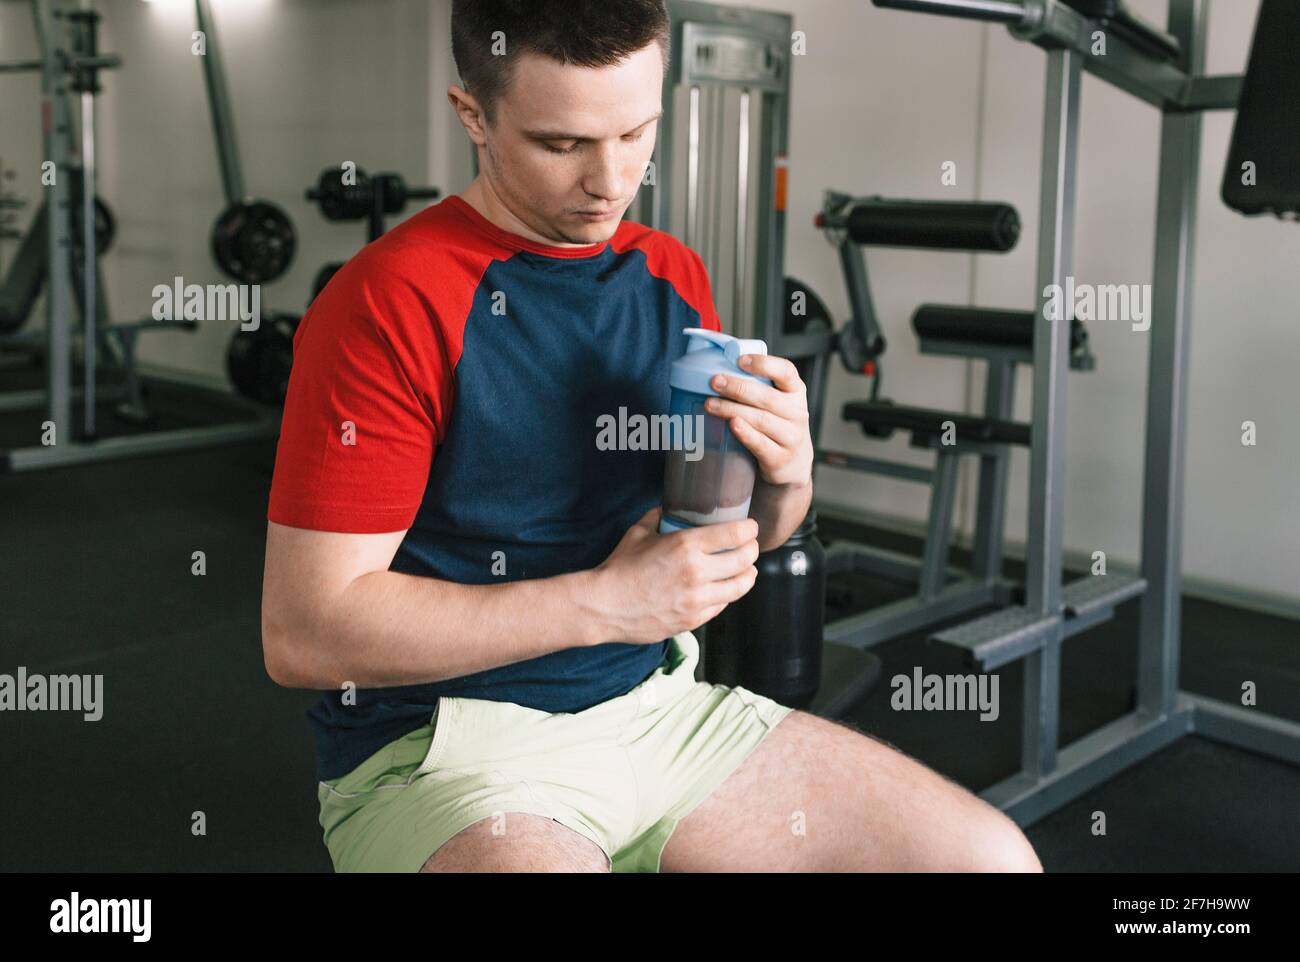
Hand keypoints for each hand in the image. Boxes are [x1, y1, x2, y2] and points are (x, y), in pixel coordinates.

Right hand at [584, 506, 759, 644]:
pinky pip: (723, 605)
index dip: (749, 528)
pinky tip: (725, 588)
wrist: (604, 606)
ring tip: (747, 569)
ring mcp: (697, 599)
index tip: (750, 526)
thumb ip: (658, 517)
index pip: (736, 534)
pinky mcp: (693, 620)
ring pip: (741, 586)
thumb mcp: (638, 532)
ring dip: (748, 574)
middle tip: (749, 546)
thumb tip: (670, 507)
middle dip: (752, 549)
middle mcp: (697, 572)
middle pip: (745, 559)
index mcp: (685, 545)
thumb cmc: (619, 568)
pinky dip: (728, 594)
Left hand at [704, 354, 813, 489]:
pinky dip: (745, 433)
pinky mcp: (779, 458)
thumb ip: (759, 386)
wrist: (793, 464)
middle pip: (767, 397)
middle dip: (738, 387)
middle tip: (714, 382)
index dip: (764, 364)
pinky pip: (761, 444)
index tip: (740, 360)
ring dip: (733, 409)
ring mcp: (791, 437)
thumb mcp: (777, 402)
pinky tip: (731, 424)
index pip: (786, 372)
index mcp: (795, 392)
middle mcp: (797, 413)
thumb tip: (721, 368)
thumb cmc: (777, 425)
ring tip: (710, 404)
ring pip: (761, 419)